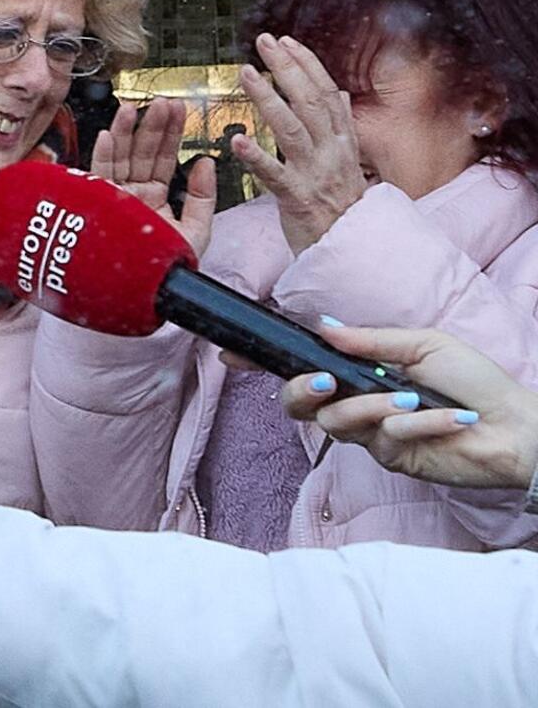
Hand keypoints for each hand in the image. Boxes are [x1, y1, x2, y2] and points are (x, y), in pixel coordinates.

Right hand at [90, 97, 215, 258]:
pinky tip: (109, 135)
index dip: (171, 133)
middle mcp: (132, 194)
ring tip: (134, 107)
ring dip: (125, 131)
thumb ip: (203, 195)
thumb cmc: (169, 268)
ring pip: (118, 158)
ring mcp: (112, 198)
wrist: (146, 293)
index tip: (180, 109)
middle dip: (152, 125)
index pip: (163, 158)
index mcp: (154, 197)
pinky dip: (102, 155)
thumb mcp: (197, 229)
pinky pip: (96, 176)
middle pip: (141, 152)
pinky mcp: (95, 205)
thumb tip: (206, 160)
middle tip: (164, 102)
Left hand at [236, 33, 368, 253]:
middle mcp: (332, 153)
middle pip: (309, 102)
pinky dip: (257, 158)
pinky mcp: (299, 200)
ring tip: (246, 74)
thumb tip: (339, 93)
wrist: (355, 254)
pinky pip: (276, 175)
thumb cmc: (345, 209)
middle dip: (287, 68)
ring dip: (268, 99)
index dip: (307, 65)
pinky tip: (237, 141)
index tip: (287, 41)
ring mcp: (316, 175)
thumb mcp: (349, 162)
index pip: (325, 94)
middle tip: (264, 42)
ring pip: (291, 130)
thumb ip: (341, 126)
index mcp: (342, 142)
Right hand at [279, 324, 537, 489]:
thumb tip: (325, 325)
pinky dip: (421, 424)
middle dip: (304, 392)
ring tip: (412, 399)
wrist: (515, 425)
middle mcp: (359, 406)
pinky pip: (386, 439)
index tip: (271, 360)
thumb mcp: (424, 345)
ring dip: (373, 406)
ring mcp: (374, 436)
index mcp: (361, 375)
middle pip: (302, 408)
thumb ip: (371, 340)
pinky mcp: (393, 460)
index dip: (285, 371)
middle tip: (326, 382)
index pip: (307, 375)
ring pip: (339, 423)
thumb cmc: (475, 381)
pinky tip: (452, 418)